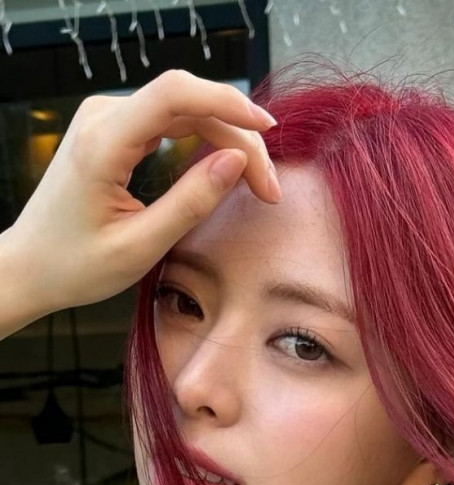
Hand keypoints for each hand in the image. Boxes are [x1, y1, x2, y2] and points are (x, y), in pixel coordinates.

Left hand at [1, 68, 279, 323]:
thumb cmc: (75, 265)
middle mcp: (102, 117)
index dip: (228, 104)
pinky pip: (170, 120)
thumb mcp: (140, 247)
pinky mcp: (115, 130)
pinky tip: (228, 165)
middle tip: (269, 188)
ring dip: (227, 137)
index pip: (175, 95)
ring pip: (184, 109)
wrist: (30, 266)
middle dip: (238, 135)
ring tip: (257, 182)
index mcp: (103, 142)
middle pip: (188, 101)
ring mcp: (107, 119)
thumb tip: (235, 162)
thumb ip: (190, 204)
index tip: (268, 130)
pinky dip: (207, 139)